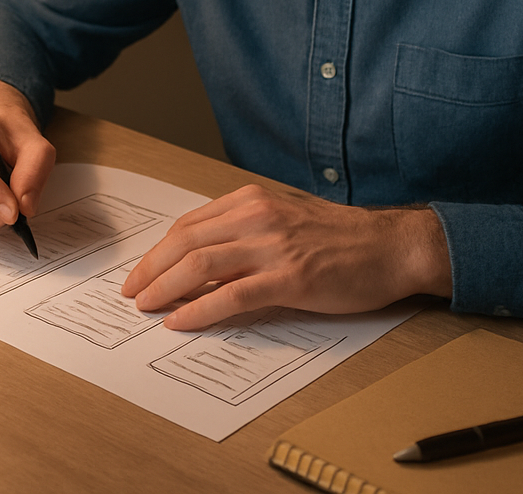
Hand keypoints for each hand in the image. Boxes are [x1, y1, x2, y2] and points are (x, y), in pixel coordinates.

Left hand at [121, 184, 451, 330]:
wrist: (391, 247)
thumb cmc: (342, 237)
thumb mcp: (285, 218)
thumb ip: (246, 231)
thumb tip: (204, 259)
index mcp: (252, 200)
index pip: (190, 224)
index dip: (159, 250)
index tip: (140, 271)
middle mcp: (258, 217)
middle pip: (186, 242)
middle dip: (151, 269)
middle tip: (131, 292)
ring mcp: (274, 246)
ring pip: (201, 265)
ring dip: (165, 288)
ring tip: (146, 306)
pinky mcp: (290, 278)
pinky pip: (232, 294)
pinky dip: (200, 309)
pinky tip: (181, 321)